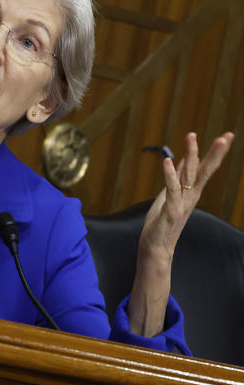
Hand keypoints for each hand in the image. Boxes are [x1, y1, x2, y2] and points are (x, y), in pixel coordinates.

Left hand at [139, 131, 233, 264]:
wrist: (156, 249)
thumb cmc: (161, 223)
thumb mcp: (169, 196)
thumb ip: (175, 180)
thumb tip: (178, 162)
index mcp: (191, 192)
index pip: (205, 168)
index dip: (215, 153)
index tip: (227, 136)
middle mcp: (190, 196)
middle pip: (205, 170)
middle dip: (215, 152)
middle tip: (227, 136)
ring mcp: (182, 203)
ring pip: (188, 175)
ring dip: (191, 155)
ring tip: (192, 136)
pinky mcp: (171, 211)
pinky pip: (171, 190)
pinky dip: (169, 175)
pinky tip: (167, 161)